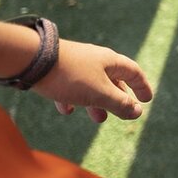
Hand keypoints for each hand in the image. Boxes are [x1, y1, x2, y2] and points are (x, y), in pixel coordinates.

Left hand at [31, 40, 152, 122]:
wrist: (31, 60)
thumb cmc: (70, 76)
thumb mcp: (99, 93)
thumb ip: (120, 103)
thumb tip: (138, 112)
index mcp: (110, 61)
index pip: (134, 72)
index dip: (142, 87)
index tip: (146, 100)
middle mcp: (96, 60)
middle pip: (114, 79)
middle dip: (118, 98)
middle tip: (121, 112)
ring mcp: (76, 64)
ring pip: (93, 85)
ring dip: (98, 102)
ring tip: (98, 118)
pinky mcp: (58, 70)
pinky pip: (71, 86)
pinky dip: (74, 99)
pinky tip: (67, 110)